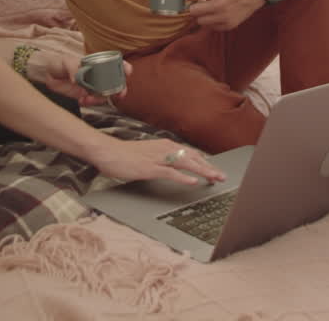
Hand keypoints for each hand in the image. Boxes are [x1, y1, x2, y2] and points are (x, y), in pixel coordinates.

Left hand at [28, 50, 131, 106]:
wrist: (48, 75)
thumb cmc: (59, 63)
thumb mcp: (66, 62)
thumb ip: (72, 68)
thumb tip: (77, 79)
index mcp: (97, 64)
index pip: (116, 65)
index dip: (124, 68)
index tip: (127, 72)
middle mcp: (98, 76)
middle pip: (116, 83)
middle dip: (120, 89)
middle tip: (118, 94)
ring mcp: (93, 87)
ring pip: (105, 95)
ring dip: (100, 99)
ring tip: (88, 98)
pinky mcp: (85, 96)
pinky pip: (93, 102)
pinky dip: (89, 103)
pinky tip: (81, 100)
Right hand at [88, 137, 226, 185]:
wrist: (107, 151)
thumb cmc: (124, 154)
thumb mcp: (147, 153)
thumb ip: (161, 158)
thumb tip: (173, 165)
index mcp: (165, 145)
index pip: (190, 154)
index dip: (204, 162)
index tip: (215, 170)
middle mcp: (164, 149)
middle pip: (192, 158)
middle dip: (209, 167)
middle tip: (222, 177)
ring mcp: (157, 158)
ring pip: (186, 164)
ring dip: (202, 171)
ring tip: (214, 178)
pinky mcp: (149, 168)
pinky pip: (170, 173)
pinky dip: (183, 177)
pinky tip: (193, 182)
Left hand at [184, 0, 264, 30]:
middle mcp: (219, 5)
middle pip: (193, 11)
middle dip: (194, 4)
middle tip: (201, 0)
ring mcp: (224, 17)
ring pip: (200, 21)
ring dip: (202, 14)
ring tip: (209, 7)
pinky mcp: (229, 25)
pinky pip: (211, 27)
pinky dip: (211, 21)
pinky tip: (217, 13)